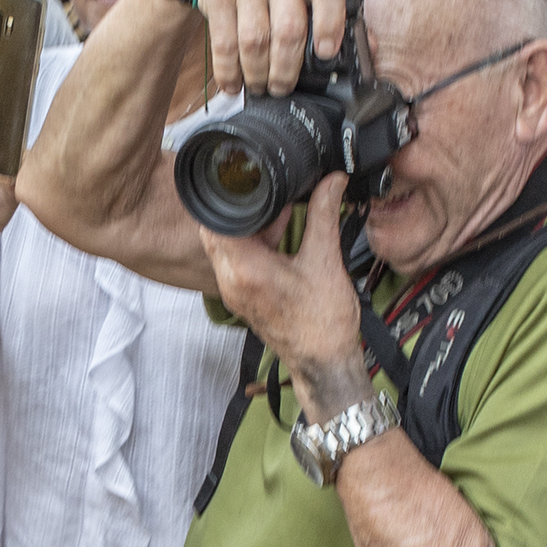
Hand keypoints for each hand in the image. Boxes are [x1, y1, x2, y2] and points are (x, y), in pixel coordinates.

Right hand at [151, 0, 347, 98]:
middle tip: (282, 88)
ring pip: (255, 39)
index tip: (326, 54)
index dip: (331, 25)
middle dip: (287, 70)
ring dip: (258, 74)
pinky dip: (228, 70)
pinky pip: (224, 40)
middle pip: (289, 27)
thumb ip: (329, 4)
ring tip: (259, 87)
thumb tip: (366, 48)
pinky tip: (232, 82)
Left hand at [203, 172, 367, 380]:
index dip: (231, 197)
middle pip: (217, 232)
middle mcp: (231, 281)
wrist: (325, 364)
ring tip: (281, 218)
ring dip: (249, 229)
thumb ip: (324, 214)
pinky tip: (281, 239)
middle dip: (241, 211)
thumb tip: (331, 181)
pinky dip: (253, 246)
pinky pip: (238, 262)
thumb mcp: (325, 260)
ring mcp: (234, 292)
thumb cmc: (323, 323)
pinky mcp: (243, 298)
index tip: (250, 184)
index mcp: (244, 269)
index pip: (216, 220)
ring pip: (227, 246)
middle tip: (269, 199)